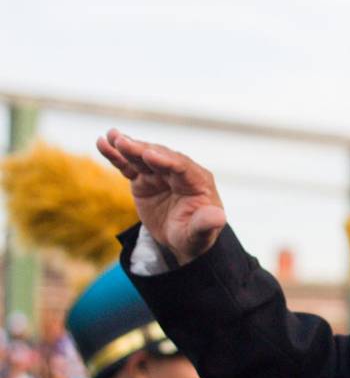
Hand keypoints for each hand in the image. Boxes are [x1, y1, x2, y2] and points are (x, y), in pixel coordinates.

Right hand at [96, 129, 226, 264]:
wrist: (181, 240)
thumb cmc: (195, 236)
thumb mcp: (200, 234)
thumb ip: (206, 224)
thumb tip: (219, 217)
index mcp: (198, 182)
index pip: (182, 168)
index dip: (166, 161)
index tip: (149, 155)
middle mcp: (180, 173)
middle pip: (160, 157)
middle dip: (141, 150)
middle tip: (123, 142)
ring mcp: (161, 174)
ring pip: (142, 158)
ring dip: (127, 147)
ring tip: (111, 137)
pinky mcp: (144, 178)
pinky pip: (129, 165)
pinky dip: (116, 156)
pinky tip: (102, 143)